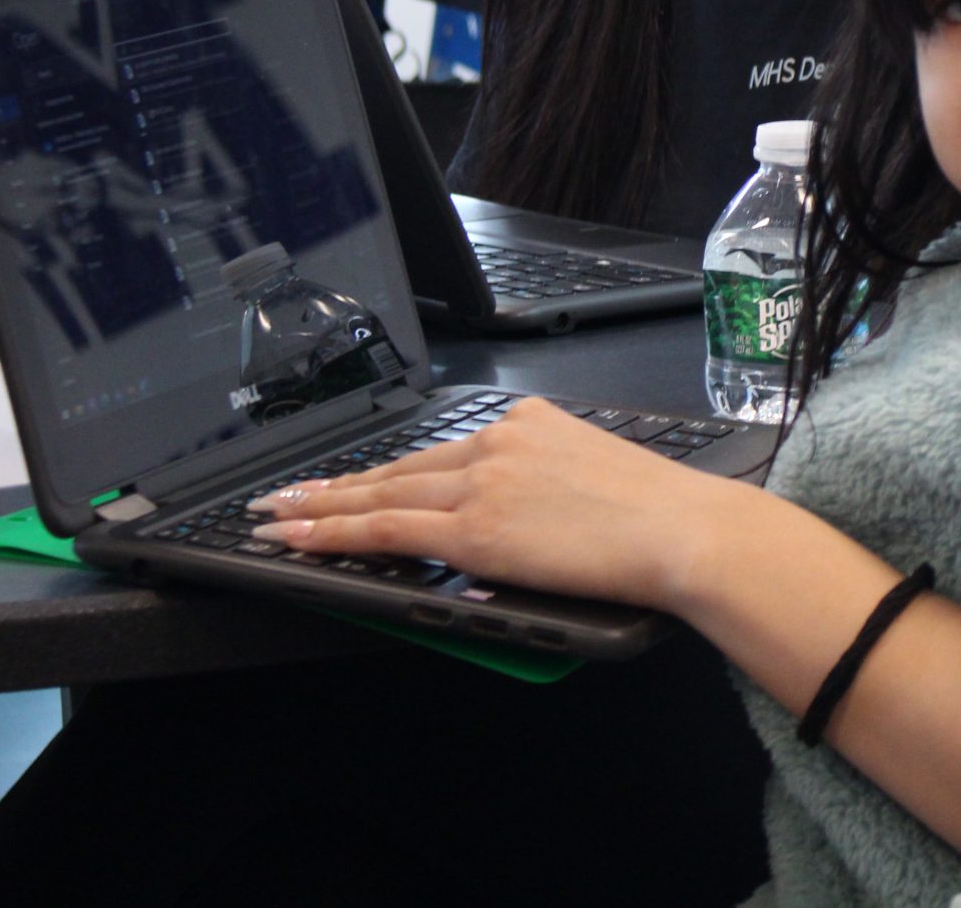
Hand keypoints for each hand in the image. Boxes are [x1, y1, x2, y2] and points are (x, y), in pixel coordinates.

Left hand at [248, 399, 748, 606]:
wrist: (682, 530)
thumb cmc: (660, 517)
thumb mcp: (595, 476)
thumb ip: (543, 488)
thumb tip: (512, 521)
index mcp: (530, 424)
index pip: (440, 452)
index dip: (387, 469)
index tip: (354, 477)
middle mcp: (499, 441)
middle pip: (401, 468)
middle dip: (336, 485)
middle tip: (287, 495)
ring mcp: (483, 482)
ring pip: (383, 495)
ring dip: (321, 510)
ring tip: (277, 519)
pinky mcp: (475, 528)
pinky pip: (389, 529)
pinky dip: (337, 532)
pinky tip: (302, 537)